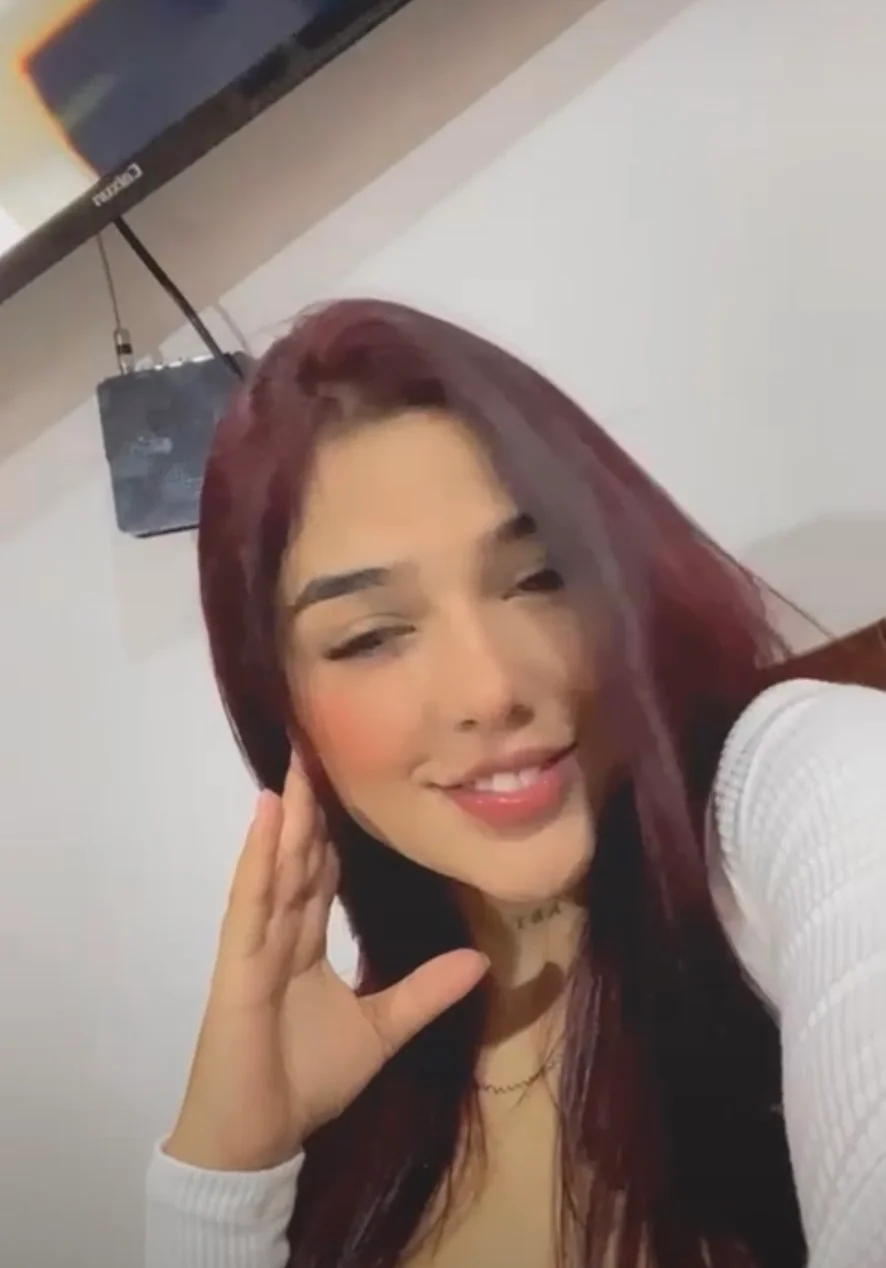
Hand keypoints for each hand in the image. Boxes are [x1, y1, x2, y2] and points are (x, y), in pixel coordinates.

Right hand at [165, 756, 487, 1171]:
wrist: (259, 1137)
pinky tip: (270, 816)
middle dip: (311, 806)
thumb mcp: (383, 1029)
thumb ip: (425, 993)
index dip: (334, 831)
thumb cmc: (306, 1081)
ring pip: (278, 867)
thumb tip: (482, 961)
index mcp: (303, 946)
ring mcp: (255, 944)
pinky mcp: (238, 964)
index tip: (350, 783)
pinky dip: (261, 858)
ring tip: (300, 764)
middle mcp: (278, 934)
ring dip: (290, 816)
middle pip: (299, 858)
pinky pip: (251, 902)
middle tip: (320, 747)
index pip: (322, 875)